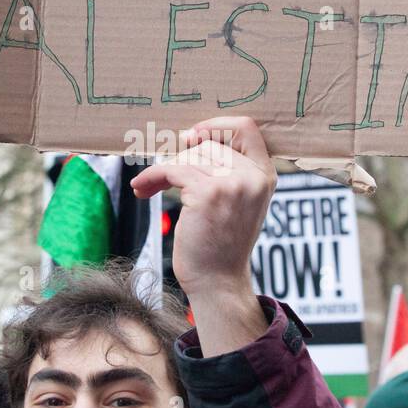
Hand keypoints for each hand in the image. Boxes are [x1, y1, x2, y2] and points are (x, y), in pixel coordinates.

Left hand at [132, 117, 275, 353]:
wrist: (217, 281)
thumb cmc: (220, 243)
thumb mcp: (235, 201)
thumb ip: (225, 169)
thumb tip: (190, 135)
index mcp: (264, 175)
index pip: (246, 127)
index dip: (216, 126)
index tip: (193, 137)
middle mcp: (253, 177)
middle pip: (208, 143)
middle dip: (180, 157)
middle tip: (163, 176)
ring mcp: (232, 184)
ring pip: (188, 156)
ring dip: (163, 170)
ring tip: (149, 186)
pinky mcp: (207, 193)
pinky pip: (171, 169)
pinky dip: (152, 177)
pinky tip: (142, 189)